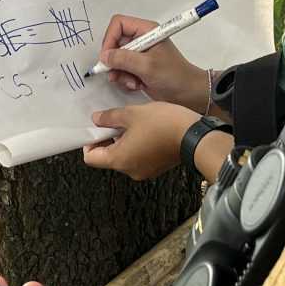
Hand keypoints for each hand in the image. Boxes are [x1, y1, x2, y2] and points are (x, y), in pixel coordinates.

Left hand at [83, 101, 199, 180]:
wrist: (194, 136)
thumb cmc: (162, 124)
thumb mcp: (132, 114)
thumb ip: (110, 117)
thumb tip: (96, 119)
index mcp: (119, 160)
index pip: (91, 158)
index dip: (90, 142)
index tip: (97, 128)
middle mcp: (129, 170)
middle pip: (107, 158)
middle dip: (108, 139)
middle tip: (114, 121)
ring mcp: (144, 171)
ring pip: (124, 157)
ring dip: (123, 141)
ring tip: (132, 123)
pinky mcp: (156, 168)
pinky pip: (138, 158)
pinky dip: (136, 146)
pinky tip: (145, 130)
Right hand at [99, 14, 208, 109]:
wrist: (188, 94)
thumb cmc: (174, 75)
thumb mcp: (147, 66)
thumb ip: (124, 59)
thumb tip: (104, 56)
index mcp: (146, 30)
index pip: (119, 24)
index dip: (110, 38)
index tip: (107, 56)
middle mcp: (141, 39)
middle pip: (114, 43)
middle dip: (114, 61)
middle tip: (115, 73)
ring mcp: (139, 54)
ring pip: (116, 59)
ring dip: (120, 73)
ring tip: (132, 82)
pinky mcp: (138, 68)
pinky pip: (121, 70)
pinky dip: (125, 80)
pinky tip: (137, 85)